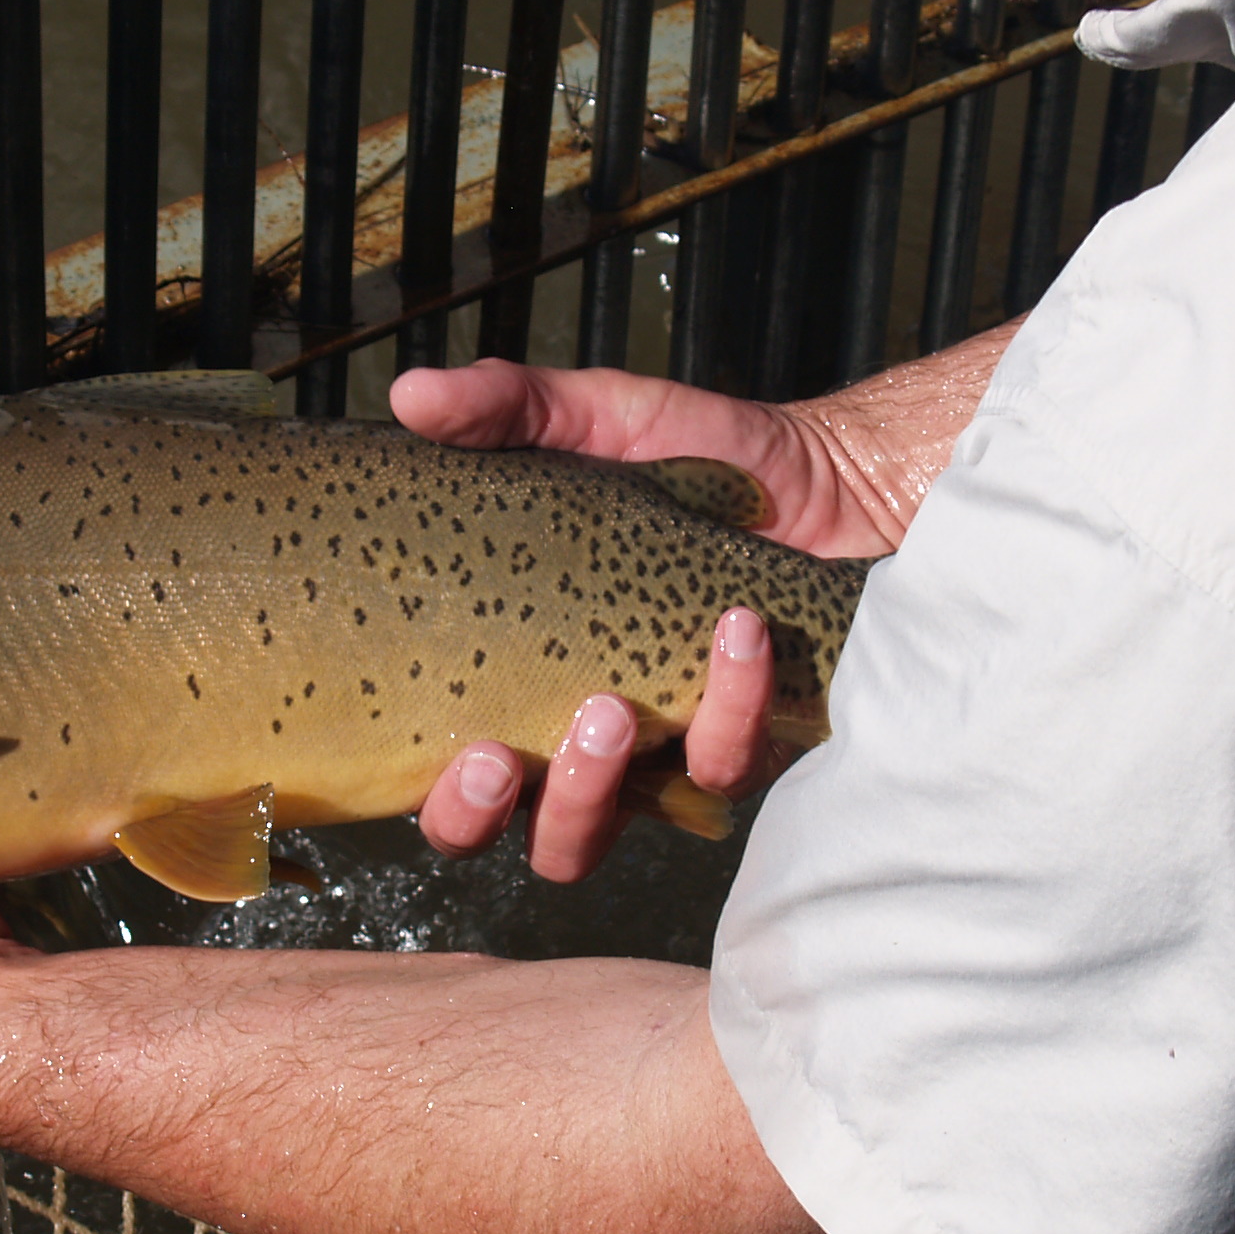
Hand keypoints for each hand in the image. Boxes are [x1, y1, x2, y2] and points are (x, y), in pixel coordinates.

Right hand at [391, 331, 1015, 878]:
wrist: (827, 472)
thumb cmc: (694, 457)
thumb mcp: (593, 417)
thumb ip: (503, 407)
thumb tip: (407, 393)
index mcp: (528, 686)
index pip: (460, 792)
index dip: (449, 805)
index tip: (459, 752)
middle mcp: (593, 743)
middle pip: (537, 840)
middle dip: (506, 813)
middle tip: (504, 756)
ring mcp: (671, 754)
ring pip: (622, 831)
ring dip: (598, 787)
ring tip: (609, 708)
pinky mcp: (750, 739)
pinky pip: (726, 761)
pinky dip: (729, 700)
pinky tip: (735, 629)